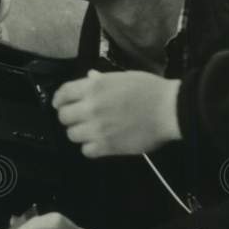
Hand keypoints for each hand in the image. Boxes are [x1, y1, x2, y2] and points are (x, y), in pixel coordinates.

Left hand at [53, 69, 181, 157]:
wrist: (170, 110)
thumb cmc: (150, 89)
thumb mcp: (122, 77)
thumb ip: (101, 81)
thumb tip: (89, 78)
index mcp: (93, 87)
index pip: (63, 94)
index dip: (59, 100)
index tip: (60, 104)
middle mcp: (90, 108)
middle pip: (63, 117)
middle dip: (69, 117)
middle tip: (78, 119)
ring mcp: (97, 128)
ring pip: (72, 135)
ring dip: (79, 133)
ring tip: (90, 131)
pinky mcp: (107, 146)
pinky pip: (86, 151)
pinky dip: (90, 148)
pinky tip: (99, 143)